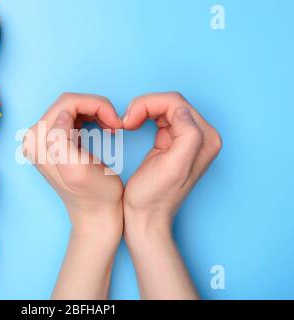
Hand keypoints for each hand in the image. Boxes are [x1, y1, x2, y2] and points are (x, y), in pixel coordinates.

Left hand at [23, 93, 123, 298]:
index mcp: (38, 142)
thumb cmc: (95, 195)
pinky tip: (102, 129)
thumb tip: (62, 116)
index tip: (115, 123)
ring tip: (111, 127)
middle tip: (115, 124)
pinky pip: (72, 116)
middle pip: (68, 102)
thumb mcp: (79, 169)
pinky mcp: (54, 142)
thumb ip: (62, 141)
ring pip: (72, 107)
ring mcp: (42, 140)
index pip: (68, 103)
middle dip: (96, 107)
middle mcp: (34, 138)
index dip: (97, 106)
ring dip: (95, 111)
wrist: (96, 215)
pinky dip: (90, 117)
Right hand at [123, 92, 221, 227]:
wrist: (145, 216)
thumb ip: (188, 135)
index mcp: (206, 140)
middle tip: (126, 122)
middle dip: (145, 106)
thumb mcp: (173, 168)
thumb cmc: (154, 197)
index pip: (177, 103)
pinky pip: (160, 116)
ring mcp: (188, 138)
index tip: (129, 121)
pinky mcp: (173, 141)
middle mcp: (202, 136)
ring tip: (128, 124)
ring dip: (143, 110)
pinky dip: (144, 116)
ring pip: (164, 107)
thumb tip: (180, 110)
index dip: (149, 105)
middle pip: (171, 102)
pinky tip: (134, 126)